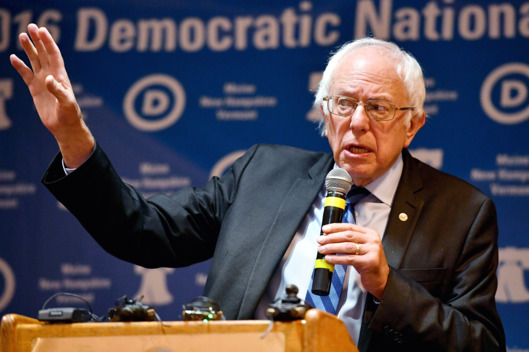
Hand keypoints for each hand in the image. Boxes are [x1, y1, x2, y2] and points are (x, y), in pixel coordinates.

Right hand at [10, 24, 93, 167]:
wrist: (65, 127)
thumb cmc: (70, 115)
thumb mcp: (67, 103)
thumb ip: (58, 90)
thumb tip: (48, 78)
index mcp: (61, 76)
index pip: (54, 55)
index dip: (48, 42)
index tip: (42, 30)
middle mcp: (52, 76)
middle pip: (44, 54)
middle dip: (38, 40)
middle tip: (30, 26)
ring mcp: (43, 82)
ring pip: (35, 61)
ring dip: (29, 49)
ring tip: (22, 36)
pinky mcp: (35, 89)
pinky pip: (26, 74)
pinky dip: (20, 66)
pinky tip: (13, 58)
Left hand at [318, 223, 388, 299]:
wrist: (381, 279)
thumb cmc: (369, 263)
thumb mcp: (361, 248)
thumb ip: (349, 242)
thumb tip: (329, 238)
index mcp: (370, 234)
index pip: (350, 227)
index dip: (336, 227)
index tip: (325, 229)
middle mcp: (372, 240)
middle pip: (348, 235)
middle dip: (331, 237)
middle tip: (320, 240)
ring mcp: (372, 251)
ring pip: (347, 246)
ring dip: (332, 247)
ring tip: (322, 249)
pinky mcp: (369, 262)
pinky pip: (349, 259)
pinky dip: (337, 258)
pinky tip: (329, 258)